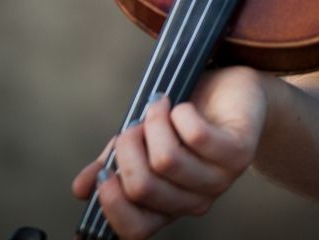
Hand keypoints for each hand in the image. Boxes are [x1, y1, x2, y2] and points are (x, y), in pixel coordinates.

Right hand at [70, 67, 267, 238]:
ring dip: (153, 123)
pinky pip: (196, 136)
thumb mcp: (142, 142)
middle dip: (127, 147)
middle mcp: (193, 202)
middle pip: (142, 187)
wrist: (233, 93)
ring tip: (159, 106)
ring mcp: (218, 181)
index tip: (105, 170)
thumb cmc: (184, 120)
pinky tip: (183, 106)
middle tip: (135, 125)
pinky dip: (179, 113)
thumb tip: (80, 189)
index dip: (112, 202)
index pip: (135, 230)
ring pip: (167, 159)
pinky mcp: (238, 154)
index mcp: (167, 206)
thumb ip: (113, 164)